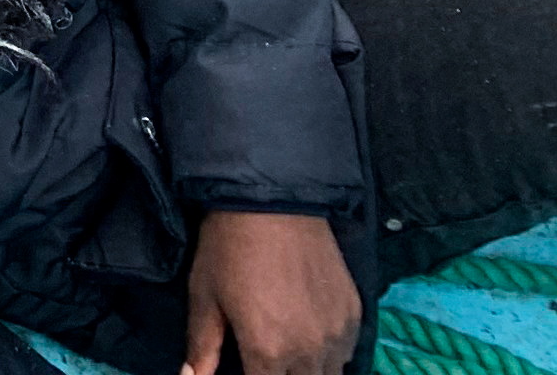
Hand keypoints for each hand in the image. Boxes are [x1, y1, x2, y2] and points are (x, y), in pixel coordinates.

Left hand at [183, 211, 358, 374]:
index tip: (247, 365)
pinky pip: (346, 352)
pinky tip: (309, 336)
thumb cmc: (228, 247)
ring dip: (308, 371)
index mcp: (268, 352)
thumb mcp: (205, 297)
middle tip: (263, 358)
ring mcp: (338, 334)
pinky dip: (329, 354)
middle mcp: (310, 352)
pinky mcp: (355, 314)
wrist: (272, 199)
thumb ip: (201, 348)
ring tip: (286, 350)